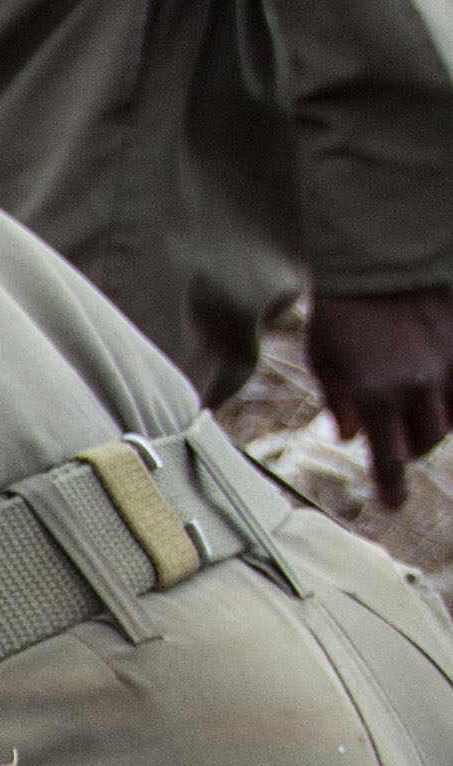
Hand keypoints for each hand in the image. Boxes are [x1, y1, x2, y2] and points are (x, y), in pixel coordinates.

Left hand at [309, 286, 452, 509]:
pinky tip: (437, 396)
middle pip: (426, 441)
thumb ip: (340, 403)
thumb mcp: (325, 360)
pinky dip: (452, 399)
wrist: (381, 259)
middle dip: (410, 447)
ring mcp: (450, 365)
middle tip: (397, 442)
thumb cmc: (341, 310)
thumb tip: (353, 437)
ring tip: (417, 410)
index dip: (392, 487)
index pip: (389, 459)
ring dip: (435, 421)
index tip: (393, 506)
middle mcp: (419, 386)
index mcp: (377, 395)